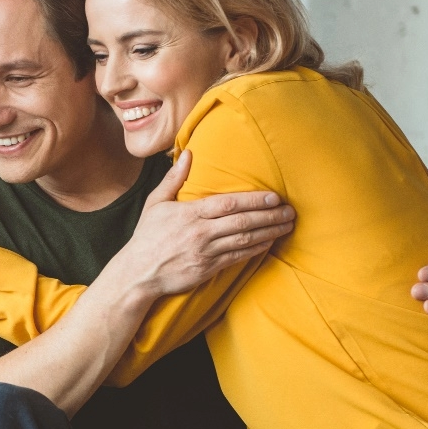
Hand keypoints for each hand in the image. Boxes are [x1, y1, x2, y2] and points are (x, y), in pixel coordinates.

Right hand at [110, 151, 294, 301]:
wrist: (137, 273)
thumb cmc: (146, 237)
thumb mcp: (155, 203)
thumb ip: (174, 179)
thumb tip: (189, 154)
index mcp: (190, 214)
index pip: (229, 204)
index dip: (255, 200)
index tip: (274, 197)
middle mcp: (201, 232)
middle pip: (243, 222)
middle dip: (270, 216)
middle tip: (290, 211)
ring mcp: (206, 252)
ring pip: (244, 240)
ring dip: (269, 232)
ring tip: (287, 225)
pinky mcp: (208, 269)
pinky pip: (237, 257)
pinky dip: (256, 249)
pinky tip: (269, 242)